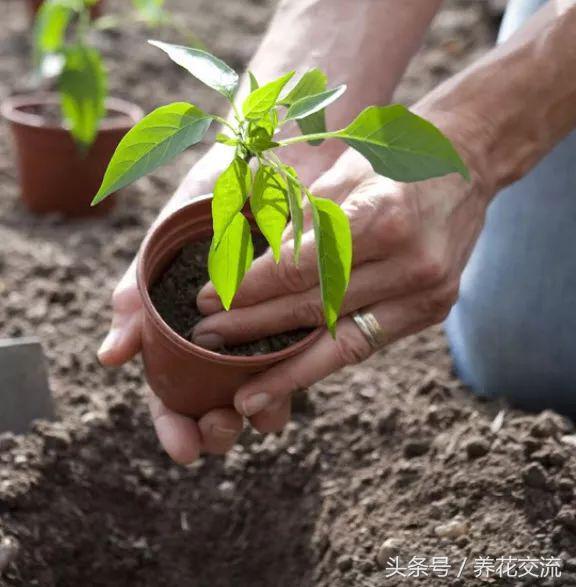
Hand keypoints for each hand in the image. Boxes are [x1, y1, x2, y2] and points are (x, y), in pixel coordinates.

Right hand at [97, 144, 337, 463]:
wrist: (279, 143)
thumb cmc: (215, 188)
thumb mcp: (169, 238)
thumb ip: (138, 293)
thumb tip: (112, 357)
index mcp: (183, 319)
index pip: (171, 388)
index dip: (173, 423)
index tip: (183, 449)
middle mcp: (223, 328)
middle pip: (214, 398)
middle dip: (217, 427)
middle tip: (220, 431)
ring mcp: (265, 321)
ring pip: (258, 387)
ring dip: (257, 413)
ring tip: (259, 417)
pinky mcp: (307, 307)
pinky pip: (297, 354)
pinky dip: (290, 378)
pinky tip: (289, 388)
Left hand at [193, 142, 491, 421]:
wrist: (465, 165)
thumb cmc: (393, 160)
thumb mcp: (340, 173)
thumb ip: (298, 221)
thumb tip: (242, 266)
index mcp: (382, 215)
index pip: (298, 266)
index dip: (248, 288)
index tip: (206, 301)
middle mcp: (408, 262)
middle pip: (314, 308)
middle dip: (254, 329)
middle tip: (206, 343)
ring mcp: (426, 293)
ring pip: (340, 342)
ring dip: (287, 369)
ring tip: (245, 394)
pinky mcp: (432, 312)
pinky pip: (367, 343)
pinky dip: (325, 361)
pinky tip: (291, 379)